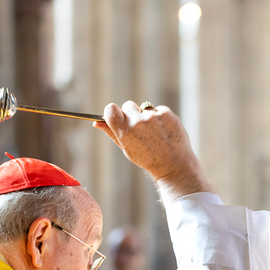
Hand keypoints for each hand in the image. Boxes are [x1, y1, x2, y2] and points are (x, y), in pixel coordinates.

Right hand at [94, 101, 213, 202]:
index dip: (113, 111)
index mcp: (125, 131)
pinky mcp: (167, 114)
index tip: (118, 116)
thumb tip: (96, 123)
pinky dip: (160, 117)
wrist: (173, 164)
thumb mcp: (126, 148)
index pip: (110, 109)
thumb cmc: (147, 158)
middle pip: (128, 105)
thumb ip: (112, 133)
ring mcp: (153, 117)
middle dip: (132, 114)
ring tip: (154, 133)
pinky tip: (163, 131)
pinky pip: (158, 109)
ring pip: (144, 107)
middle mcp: (138, 122)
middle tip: (140, 129)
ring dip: (147, 116)